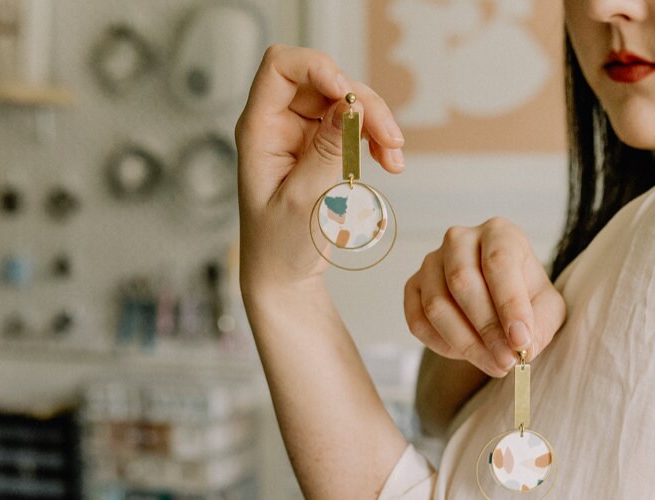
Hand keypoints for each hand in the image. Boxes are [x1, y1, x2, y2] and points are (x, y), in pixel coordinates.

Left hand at [235, 45, 405, 292]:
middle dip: (363, 103)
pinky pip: (353, 126)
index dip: (318, 69)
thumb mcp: (306, 200)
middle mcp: (278, 124)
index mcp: (259, 130)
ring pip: (346, 102)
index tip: (349, 97)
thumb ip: (328, 150)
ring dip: (376, 123)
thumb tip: (350, 105)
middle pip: (325, 82)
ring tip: (395, 159)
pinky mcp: (321, 149)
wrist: (284, 278)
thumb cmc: (281, 246)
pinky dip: (375, 138)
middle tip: (391, 142)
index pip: (281, 66)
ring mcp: (301, 135)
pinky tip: (389, 162)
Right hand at [404, 217, 566, 377]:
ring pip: (436, 305)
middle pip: (462, 282)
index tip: (521, 340)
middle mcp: (460, 240)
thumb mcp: (547, 309)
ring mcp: (431, 262)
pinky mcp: (413, 286)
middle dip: (487, 329)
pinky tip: (467, 354)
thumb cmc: (526, 297)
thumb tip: (523, 348)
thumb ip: (540, 326)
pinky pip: (418, 322)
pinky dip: (443, 345)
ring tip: (494, 364)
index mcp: (499, 233)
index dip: (510, 304)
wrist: (499, 301)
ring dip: (466, 343)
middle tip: (507, 361)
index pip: (499, 262)